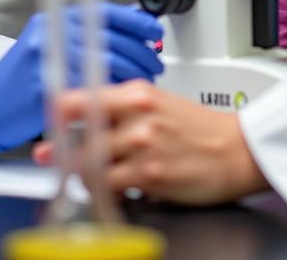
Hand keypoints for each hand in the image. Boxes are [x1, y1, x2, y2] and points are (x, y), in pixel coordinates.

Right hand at [0, 4, 162, 154]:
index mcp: (56, 18)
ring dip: (133, 72)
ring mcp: (47, 60)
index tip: (155, 32)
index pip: (105, 12)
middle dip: (140, 51)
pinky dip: (112, 91)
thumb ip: (88, 32)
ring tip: (147, 79)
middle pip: (109, 38)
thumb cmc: (23, 76)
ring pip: (104, 62)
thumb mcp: (53, 43)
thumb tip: (133, 21)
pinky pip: (90, 87)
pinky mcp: (46, 88)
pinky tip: (125, 96)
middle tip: (155, 62)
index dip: (136, 22)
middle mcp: (51, 33)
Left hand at [33, 81, 268, 205]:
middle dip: (62, 152)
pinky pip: (107, 188)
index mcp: (138, 93)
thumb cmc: (201, 130)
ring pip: (87, 165)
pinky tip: (115, 190)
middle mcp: (137, 114)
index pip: (78, 99)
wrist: (238, 150)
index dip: (55, 116)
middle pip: (77, 136)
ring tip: (94, 176)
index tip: (47, 127)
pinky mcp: (148, 174)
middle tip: (55, 157)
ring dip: (84, 176)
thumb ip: (122, 112)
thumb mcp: (160, 106)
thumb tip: (82, 123)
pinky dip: (105, 192)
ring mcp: (141, 144)